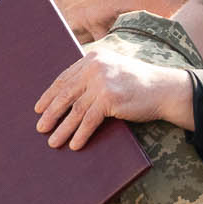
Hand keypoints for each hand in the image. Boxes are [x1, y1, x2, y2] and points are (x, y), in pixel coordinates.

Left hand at [34, 52, 193, 149]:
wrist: (164, 89)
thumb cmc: (139, 83)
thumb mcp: (114, 70)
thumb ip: (94, 75)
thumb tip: (70, 95)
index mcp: (92, 58)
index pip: (64, 78)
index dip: (49, 94)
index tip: (39, 108)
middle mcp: (95, 67)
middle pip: (66, 94)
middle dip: (51, 113)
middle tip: (40, 128)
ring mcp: (102, 82)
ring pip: (75, 109)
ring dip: (62, 128)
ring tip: (52, 142)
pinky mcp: (110, 99)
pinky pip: (89, 120)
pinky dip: (80, 134)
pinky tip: (74, 145)